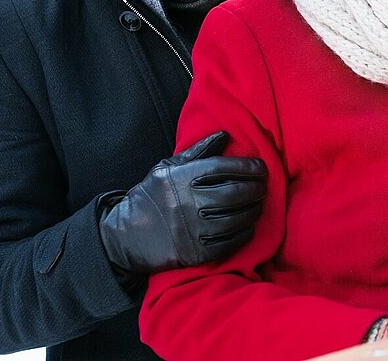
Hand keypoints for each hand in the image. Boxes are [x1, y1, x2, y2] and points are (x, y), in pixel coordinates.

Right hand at [98, 131, 266, 281]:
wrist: (125, 236)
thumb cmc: (151, 197)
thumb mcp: (167, 168)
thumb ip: (198, 152)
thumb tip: (225, 135)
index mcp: (181, 178)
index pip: (223, 168)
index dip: (247, 166)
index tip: (262, 167)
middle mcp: (188, 203)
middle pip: (234, 193)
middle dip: (255, 188)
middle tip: (263, 186)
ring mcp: (193, 230)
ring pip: (236, 218)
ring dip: (254, 210)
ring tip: (259, 204)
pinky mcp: (196, 253)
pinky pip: (230, 242)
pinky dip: (245, 233)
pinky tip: (249, 226)